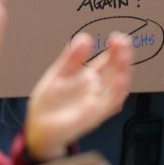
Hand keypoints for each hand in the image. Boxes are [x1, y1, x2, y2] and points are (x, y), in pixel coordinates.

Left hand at [25, 32, 132, 160]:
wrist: (39, 127)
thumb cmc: (49, 102)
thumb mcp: (58, 74)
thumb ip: (71, 58)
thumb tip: (85, 37)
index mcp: (89, 76)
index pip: (108, 60)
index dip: (114, 48)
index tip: (117, 37)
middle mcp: (98, 88)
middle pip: (115, 70)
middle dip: (122, 55)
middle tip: (123, 41)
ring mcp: (98, 101)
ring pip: (117, 85)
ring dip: (123, 70)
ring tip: (124, 56)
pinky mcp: (95, 114)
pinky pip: (111, 103)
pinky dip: (117, 92)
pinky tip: (120, 79)